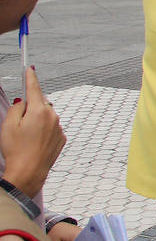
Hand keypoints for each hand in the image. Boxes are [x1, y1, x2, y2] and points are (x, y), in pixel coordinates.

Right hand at [0, 68, 65, 197]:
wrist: (29, 172)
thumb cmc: (16, 150)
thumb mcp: (8, 126)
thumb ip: (16, 108)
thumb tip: (23, 101)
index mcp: (39, 110)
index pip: (34, 88)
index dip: (30, 77)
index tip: (30, 68)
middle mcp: (53, 116)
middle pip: (40, 104)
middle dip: (30, 107)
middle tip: (19, 123)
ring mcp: (59, 128)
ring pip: (46, 117)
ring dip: (37, 121)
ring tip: (26, 138)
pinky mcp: (61, 138)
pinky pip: (51, 128)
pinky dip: (43, 131)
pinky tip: (34, 143)